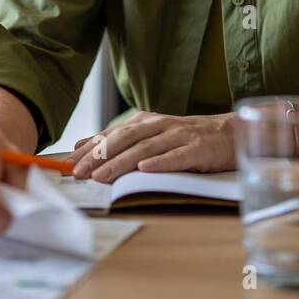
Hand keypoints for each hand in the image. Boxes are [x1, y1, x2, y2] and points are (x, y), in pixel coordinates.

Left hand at [66, 112, 235, 180]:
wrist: (231, 133)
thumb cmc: (187, 138)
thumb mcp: (153, 135)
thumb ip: (122, 140)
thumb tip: (84, 146)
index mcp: (146, 122)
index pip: (112, 134)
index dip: (88, 149)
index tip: (67, 163)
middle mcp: (160, 126)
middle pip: (124, 139)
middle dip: (98, 156)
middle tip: (78, 172)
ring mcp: (180, 136)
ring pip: (145, 148)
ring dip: (121, 162)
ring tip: (102, 176)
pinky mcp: (198, 149)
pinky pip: (177, 156)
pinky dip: (160, 162)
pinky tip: (145, 170)